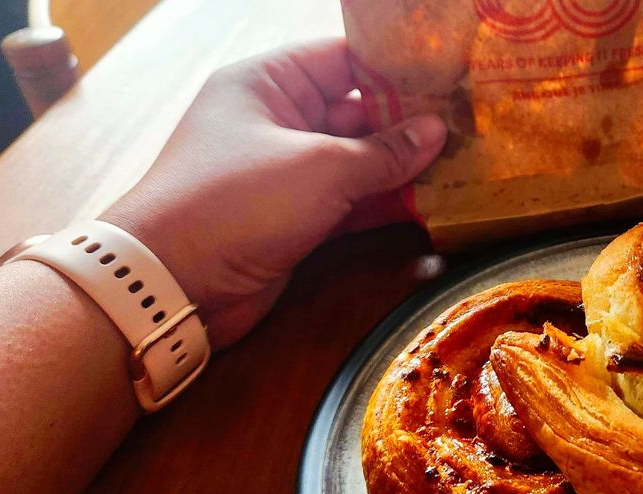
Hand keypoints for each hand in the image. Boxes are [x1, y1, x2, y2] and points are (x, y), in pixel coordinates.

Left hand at [101, 38, 445, 347]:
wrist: (173, 284)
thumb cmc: (237, 201)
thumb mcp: (319, 166)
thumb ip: (384, 151)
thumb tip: (436, 132)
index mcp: (268, 83)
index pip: (343, 60)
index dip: (396, 69)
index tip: (449, 79)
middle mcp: (277, 121)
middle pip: (356, 112)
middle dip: (410, 123)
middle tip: (469, 128)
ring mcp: (286, 173)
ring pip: (358, 162)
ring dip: (403, 168)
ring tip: (463, 167)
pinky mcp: (295, 219)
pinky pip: (350, 202)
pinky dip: (385, 204)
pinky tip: (432, 206)